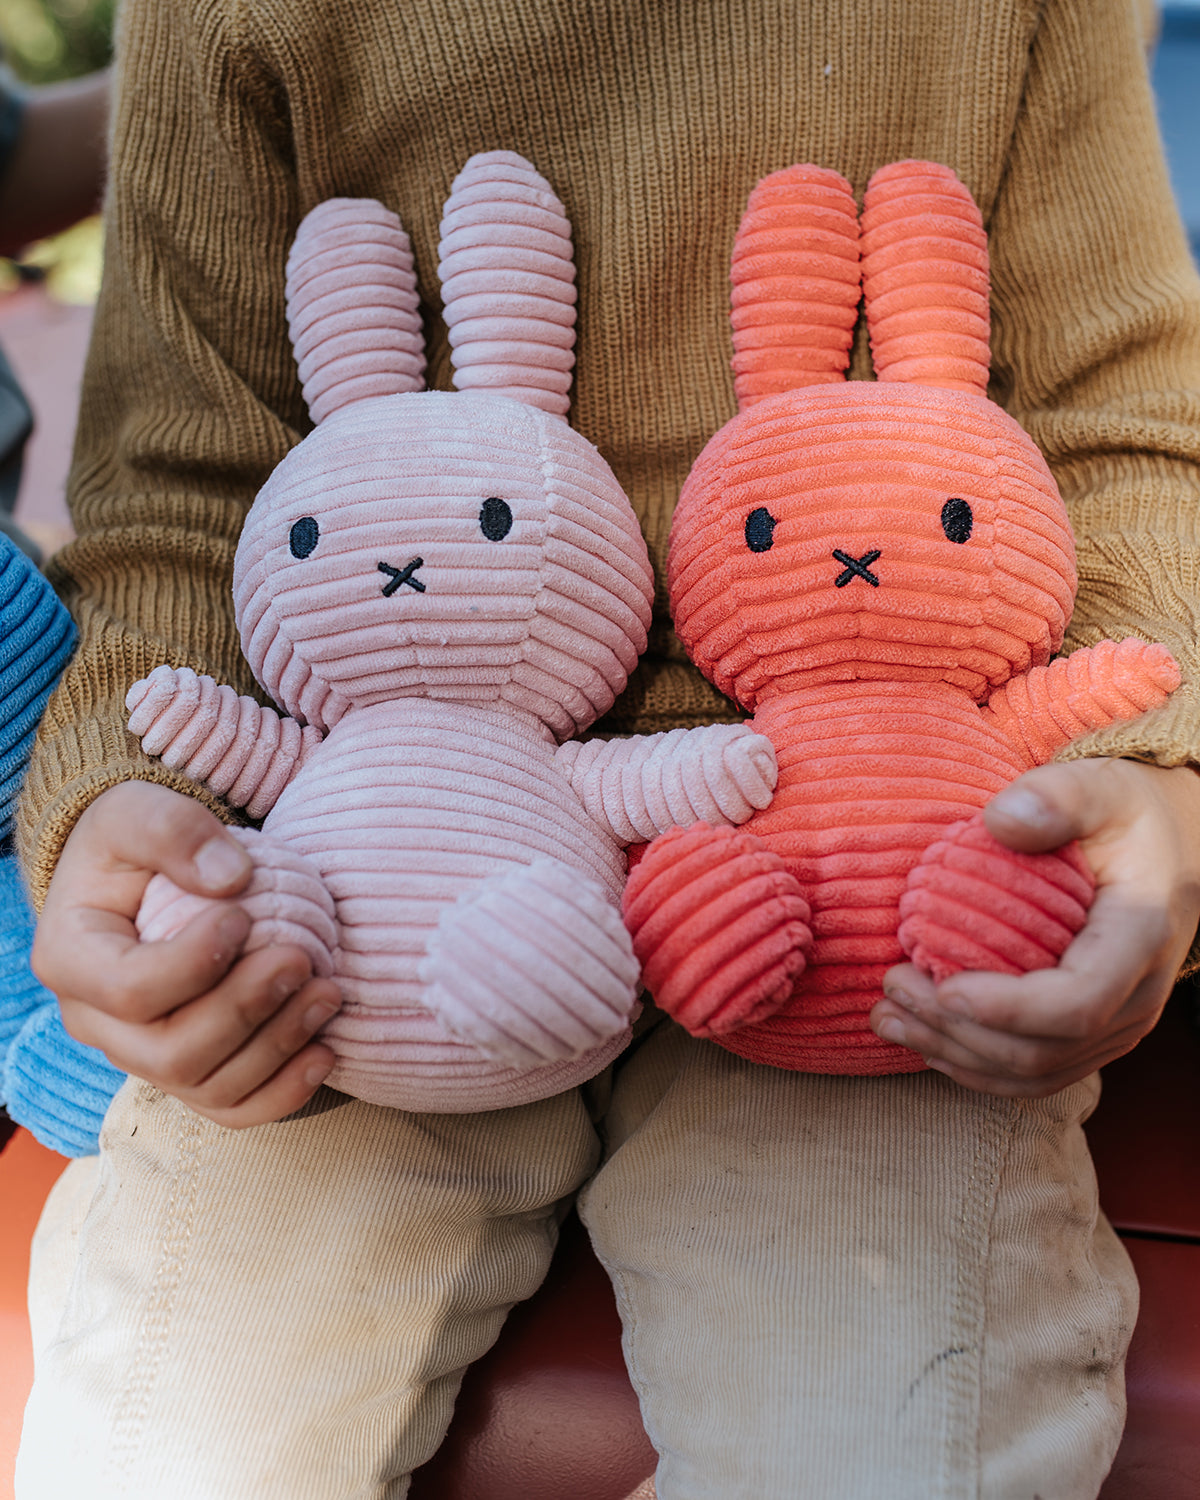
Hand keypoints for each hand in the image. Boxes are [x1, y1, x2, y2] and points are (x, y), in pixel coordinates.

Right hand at [33, 781, 339, 1125]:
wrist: (144, 875)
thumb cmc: (137, 842)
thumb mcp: (139, 809)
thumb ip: (176, 831)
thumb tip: (231, 881)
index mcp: (72, 960)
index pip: (130, 991)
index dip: (194, 965)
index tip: (243, 917)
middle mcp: (98, 1023)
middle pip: (172, 1054)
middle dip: (247, 1010)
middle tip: (302, 958)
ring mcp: (142, 1055)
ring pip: (208, 1087)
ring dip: (278, 1046)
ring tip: (328, 992)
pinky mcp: (188, 1070)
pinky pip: (232, 1107)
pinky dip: (283, 1091)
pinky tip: (326, 1051)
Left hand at [871, 758, 1199, 1096]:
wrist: (1167, 846)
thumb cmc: (1124, 813)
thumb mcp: (1099, 787)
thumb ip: (1055, 797)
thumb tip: (1001, 821)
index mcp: (1139, 938)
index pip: (1077, 1002)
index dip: (1005, 1008)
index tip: (941, 984)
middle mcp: (1136, 996)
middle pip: (1043, 1049)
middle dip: (956, 1029)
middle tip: (891, 985)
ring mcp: (1116, 1024)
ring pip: (1033, 1072)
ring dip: (953, 1053)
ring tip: (887, 1016)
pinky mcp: (1092, 1035)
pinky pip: (1034, 1072)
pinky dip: (973, 1065)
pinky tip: (924, 1037)